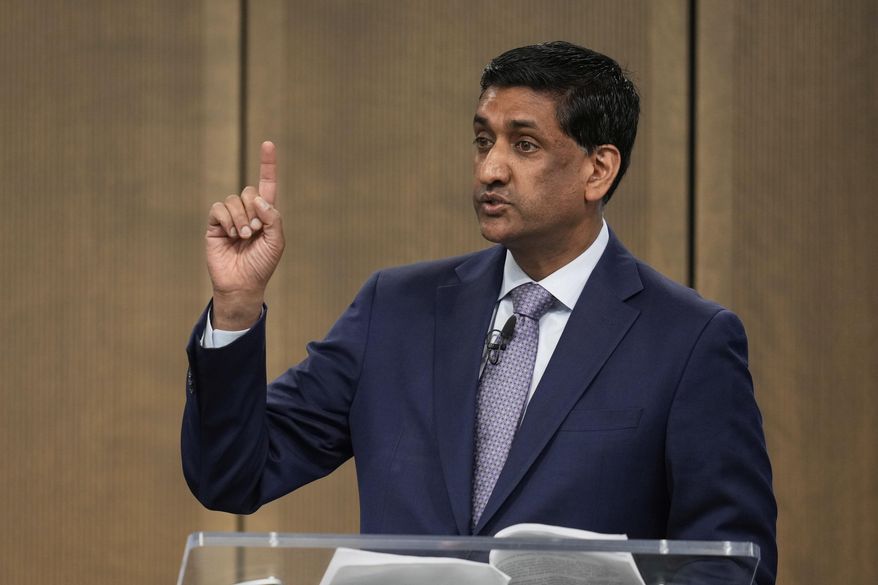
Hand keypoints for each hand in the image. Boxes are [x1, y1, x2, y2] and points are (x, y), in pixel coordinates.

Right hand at [205, 141, 284, 329]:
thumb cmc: (262, 264)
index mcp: (266, 214)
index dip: (267, 164)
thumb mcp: (277, 241)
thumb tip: (259, 200)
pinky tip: (231, 235)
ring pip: (234, 200)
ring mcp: (230, 218)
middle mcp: (248, 212)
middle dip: (254, 211)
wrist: (242, 283)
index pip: (267, 184)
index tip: (268, 144)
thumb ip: (273, 217)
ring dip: (241, 219)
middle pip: (249, 191)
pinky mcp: (215, 225)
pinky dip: (226, 220)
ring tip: (244, 237)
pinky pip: (219, 209)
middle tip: (256, 231)